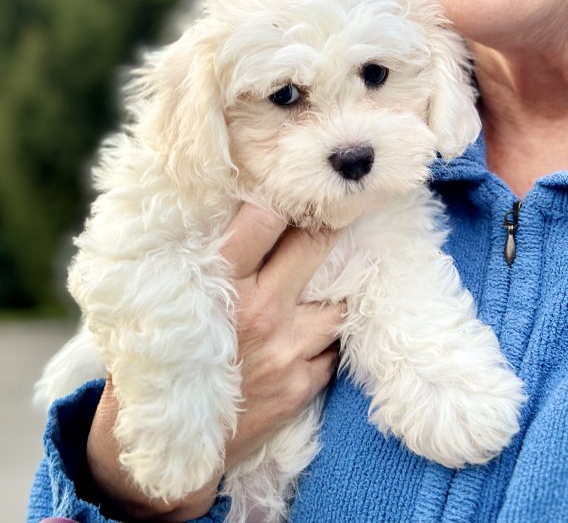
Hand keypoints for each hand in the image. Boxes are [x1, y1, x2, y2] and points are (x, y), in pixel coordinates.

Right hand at [85, 203, 343, 520]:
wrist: (161, 450)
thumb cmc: (160, 358)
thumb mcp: (168, 299)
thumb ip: (199, 257)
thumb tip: (224, 203)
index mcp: (220, 284)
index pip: (266, 218)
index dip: (286, 197)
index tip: (295, 185)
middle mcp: (259, 312)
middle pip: (316, 246)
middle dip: (328, 224)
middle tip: (336, 209)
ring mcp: (286, 351)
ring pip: (337, 299)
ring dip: (333, 288)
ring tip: (329, 277)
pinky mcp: (301, 385)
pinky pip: (333, 345)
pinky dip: (326, 336)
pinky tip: (312, 328)